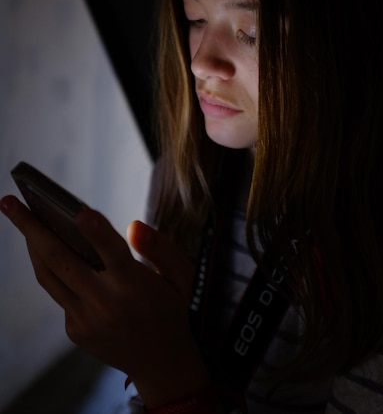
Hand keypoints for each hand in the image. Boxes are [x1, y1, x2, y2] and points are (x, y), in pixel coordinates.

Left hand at [0, 196, 209, 406]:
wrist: (163, 365)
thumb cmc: (174, 310)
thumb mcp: (182, 276)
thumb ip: (160, 247)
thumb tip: (133, 225)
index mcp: (134, 287)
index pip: (111, 252)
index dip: (95, 230)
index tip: (78, 210)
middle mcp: (105, 303)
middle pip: (61, 260)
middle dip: (32, 227)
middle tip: (10, 201)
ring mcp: (85, 320)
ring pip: (49, 276)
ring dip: (31, 244)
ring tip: (19, 217)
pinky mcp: (75, 330)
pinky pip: (59, 293)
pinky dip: (53, 268)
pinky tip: (49, 247)